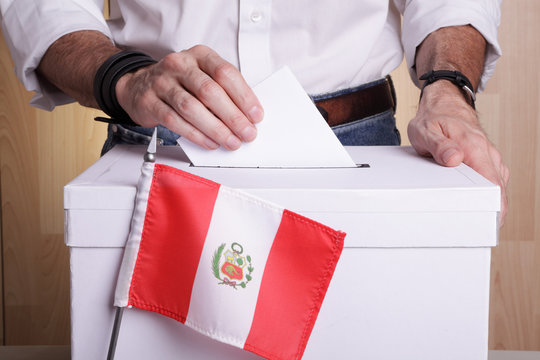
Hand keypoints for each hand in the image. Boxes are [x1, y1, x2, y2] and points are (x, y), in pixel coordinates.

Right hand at [115, 45, 263, 149]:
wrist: (138, 85)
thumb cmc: (180, 83)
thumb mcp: (202, 76)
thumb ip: (223, 91)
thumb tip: (247, 116)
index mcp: (199, 55)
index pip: (225, 73)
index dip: (244, 96)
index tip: (256, 115)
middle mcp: (180, 65)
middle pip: (210, 91)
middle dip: (233, 116)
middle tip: (247, 133)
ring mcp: (162, 82)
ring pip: (192, 108)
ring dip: (216, 129)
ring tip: (231, 141)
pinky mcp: (149, 101)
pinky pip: (175, 121)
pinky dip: (195, 135)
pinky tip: (209, 142)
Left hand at [407, 80, 508, 224]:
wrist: (444, 105)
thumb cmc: (434, 118)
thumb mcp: (426, 131)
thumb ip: (439, 146)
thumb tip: (454, 158)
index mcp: (474, 147)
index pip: (493, 183)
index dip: (494, 207)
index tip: (489, 223)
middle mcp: (487, 153)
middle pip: (498, 189)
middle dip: (492, 211)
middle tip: (478, 230)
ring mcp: (489, 157)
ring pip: (497, 186)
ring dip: (491, 203)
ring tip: (478, 223)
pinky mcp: (487, 161)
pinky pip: (493, 181)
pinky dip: (489, 194)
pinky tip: (479, 205)